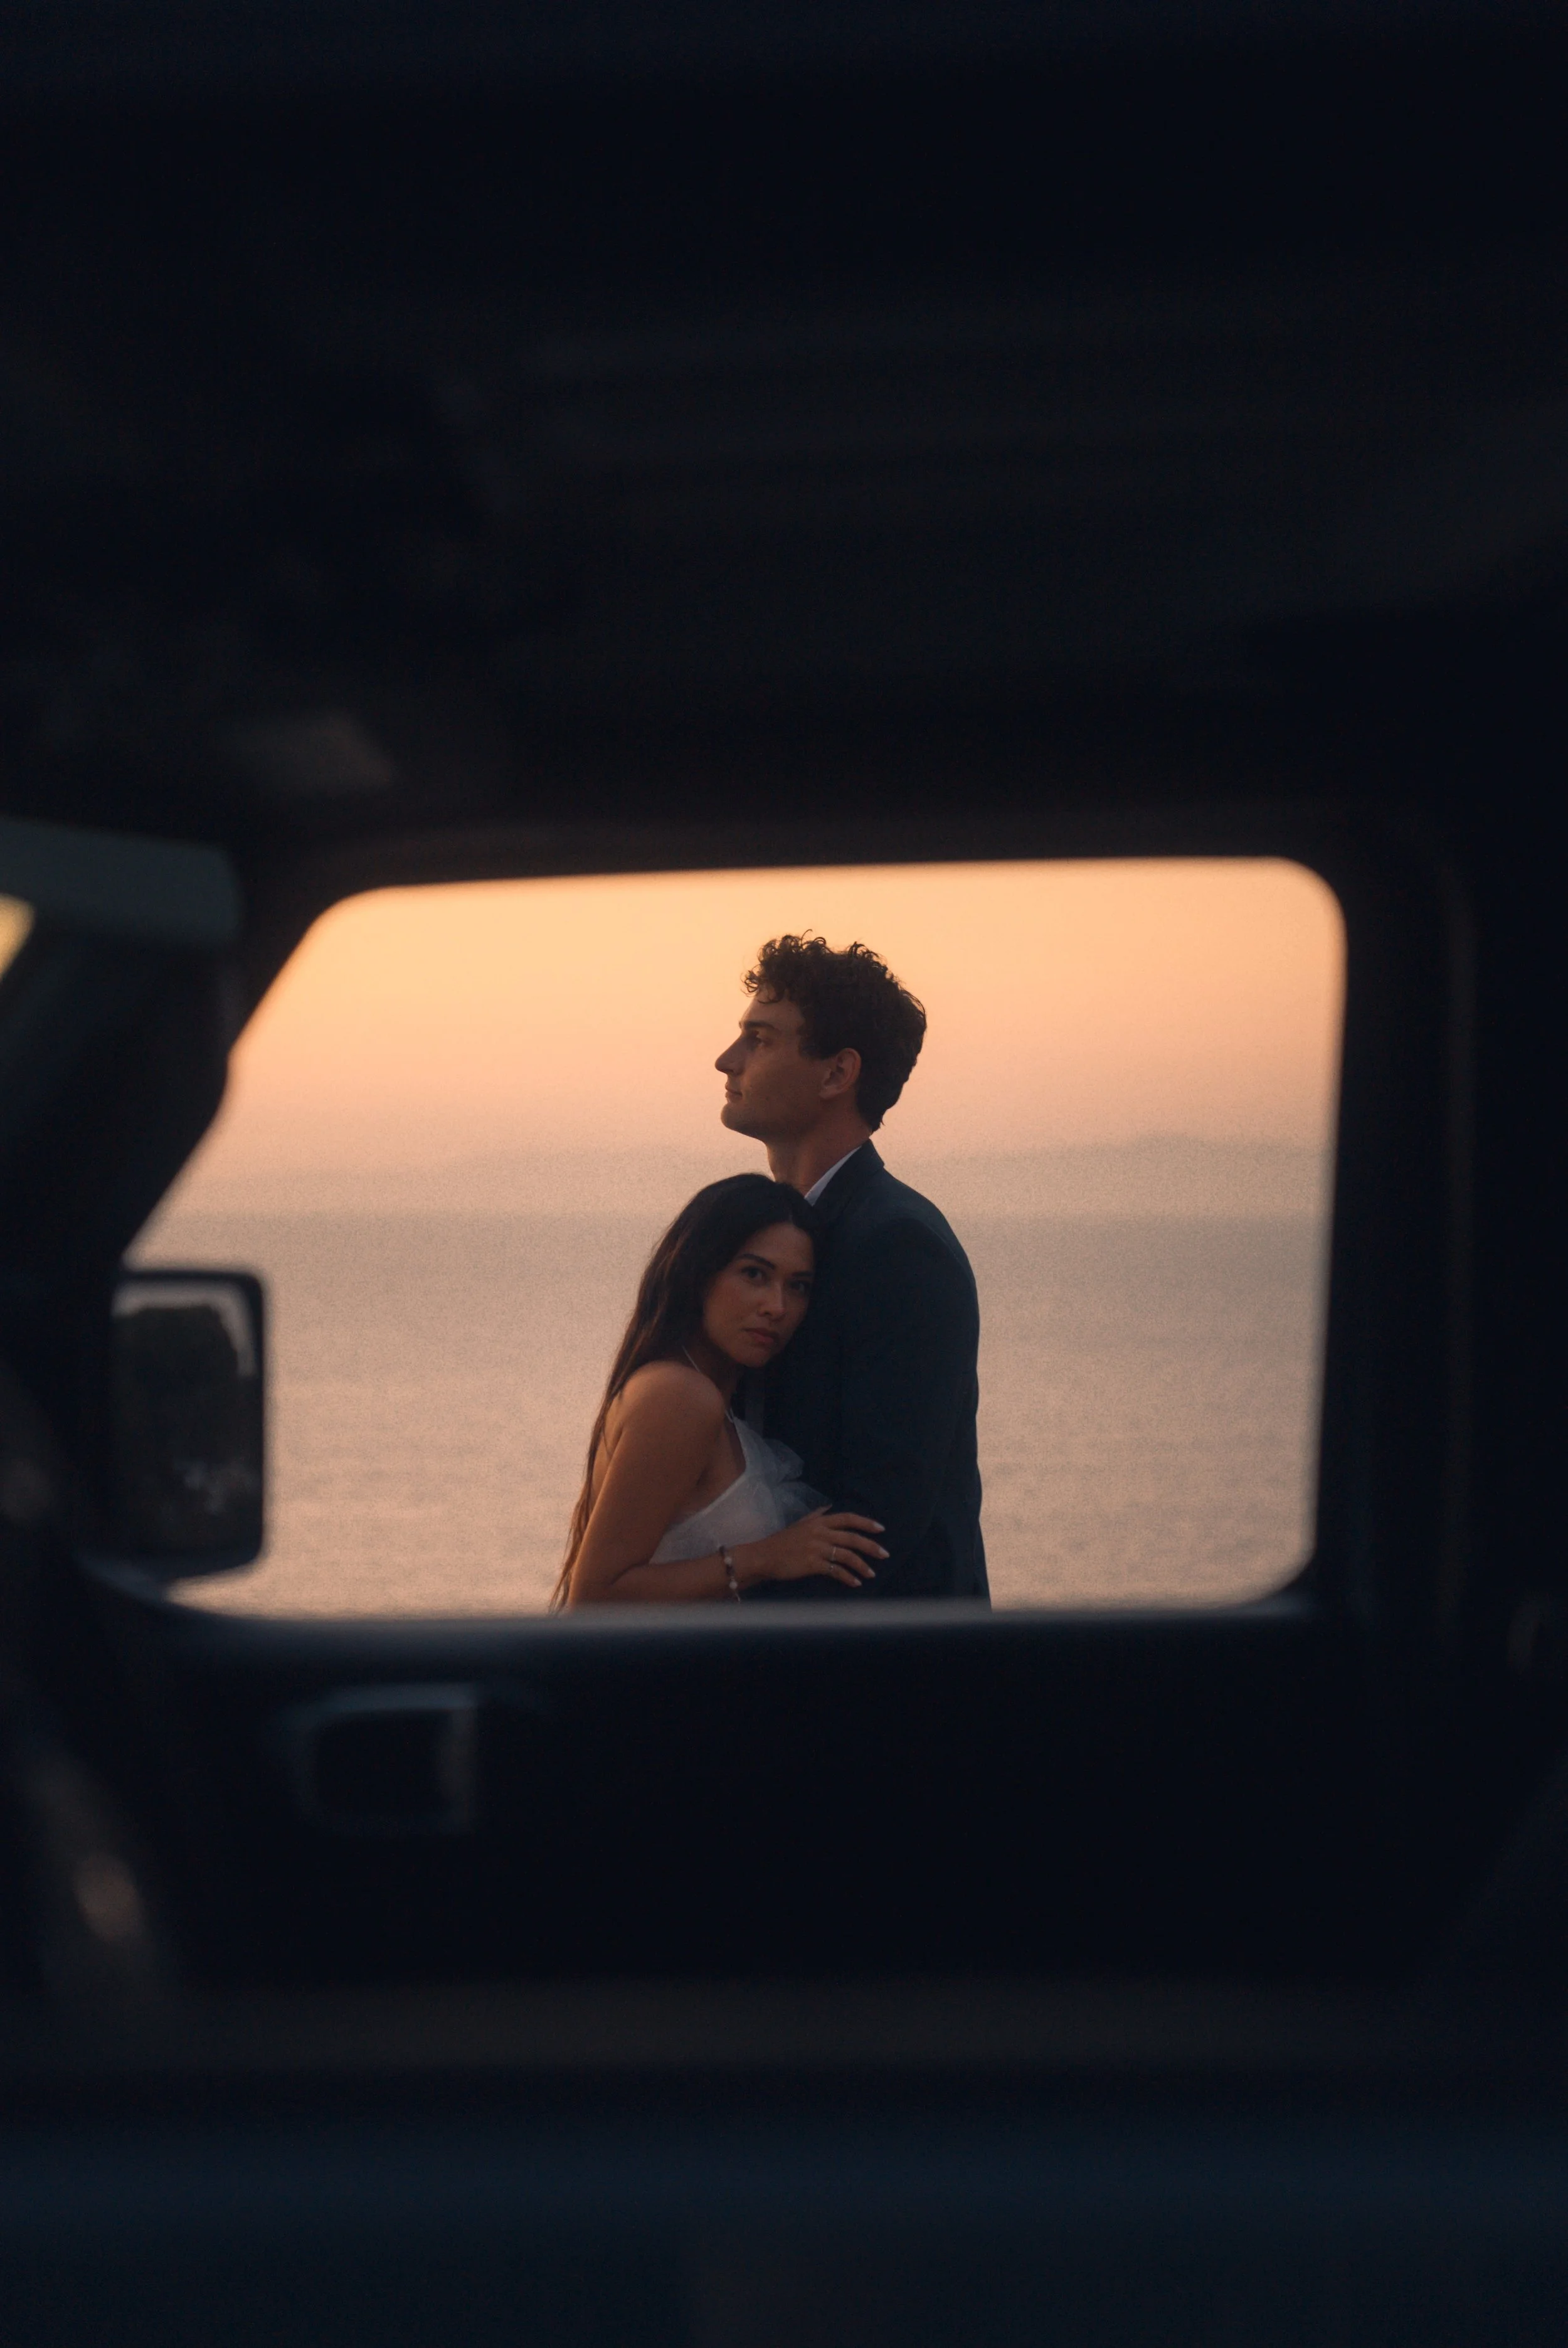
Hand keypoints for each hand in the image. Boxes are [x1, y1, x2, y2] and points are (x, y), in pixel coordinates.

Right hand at [742, 1508, 886, 1589]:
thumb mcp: (800, 1524)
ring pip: (847, 1555)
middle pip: (852, 1538)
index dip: (866, 1523)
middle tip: (885, 1554)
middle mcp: (820, 1533)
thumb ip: (816, 1516)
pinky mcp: (812, 1564)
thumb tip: (828, 1507)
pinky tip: (855, 1583)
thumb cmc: (781, 1541)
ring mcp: (816, 1548)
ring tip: (871, 1573)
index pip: (848, 1518)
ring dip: (862, 1565)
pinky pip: (835, 1571)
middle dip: (871, 1546)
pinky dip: (848, 1577)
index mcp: (819, 1522)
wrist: (763, 1556)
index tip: (881, 1529)